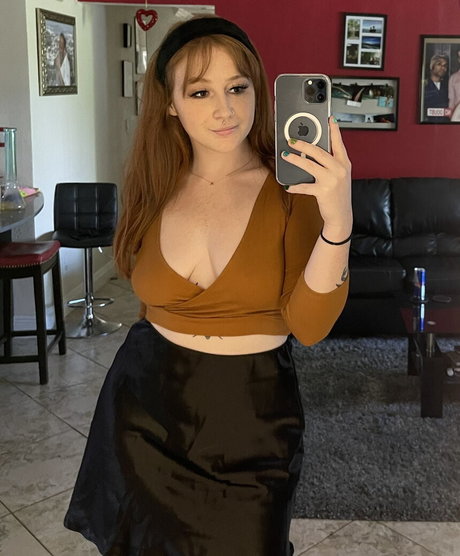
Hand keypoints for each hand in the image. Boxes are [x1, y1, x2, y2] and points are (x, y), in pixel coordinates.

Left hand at [281, 116, 352, 235]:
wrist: (341, 215)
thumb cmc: (338, 194)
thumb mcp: (339, 175)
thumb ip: (331, 163)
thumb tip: (313, 151)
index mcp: (344, 163)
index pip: (338, 142)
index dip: (333, 129)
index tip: (329, 118)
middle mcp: (339, 169)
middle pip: (319, 151)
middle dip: (303, 144)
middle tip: (291, 140)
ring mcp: (331, 180)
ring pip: (310, 165)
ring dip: (295, 159)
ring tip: (285, 155)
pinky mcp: (323, 191)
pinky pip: (305, 186)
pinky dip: (295, 186)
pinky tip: (288, 185)